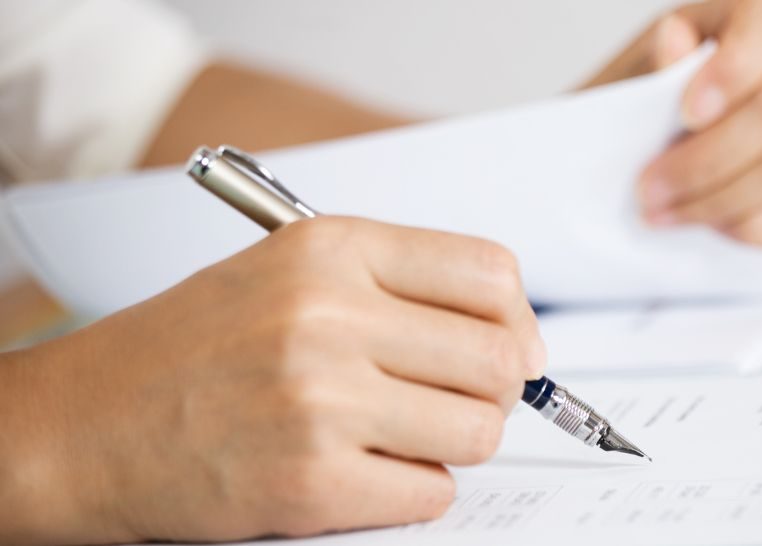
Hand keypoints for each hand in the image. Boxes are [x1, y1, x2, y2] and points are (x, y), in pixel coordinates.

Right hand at [0, 217, 545, 543]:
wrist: (84, 425)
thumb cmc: (191, 349)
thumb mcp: (291, 272)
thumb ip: (398, 288)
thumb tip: (513, 336)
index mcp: (331, 249)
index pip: (490, 273)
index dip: (515, 319)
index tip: (510, 345)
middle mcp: (328, 315)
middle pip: (498, 359)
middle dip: (493, 391)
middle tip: (458, 400)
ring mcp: (320, 399)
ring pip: (477, 432)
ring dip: (454, 443)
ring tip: (400, 435)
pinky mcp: (310, 479)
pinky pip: (432, 493)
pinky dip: (413, 490)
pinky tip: (367, 471)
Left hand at [586, 0, 761, 244]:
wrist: (592, 187)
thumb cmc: (606, 134)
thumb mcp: (608, 93)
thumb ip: (645, 66)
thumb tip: (677, 45)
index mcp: (721, 32)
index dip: (739, 63)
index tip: (687, 114)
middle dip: (705, 162)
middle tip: (646, 192)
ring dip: (717, 202)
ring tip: (660, 216)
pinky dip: (755, 230)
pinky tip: (709, 232)